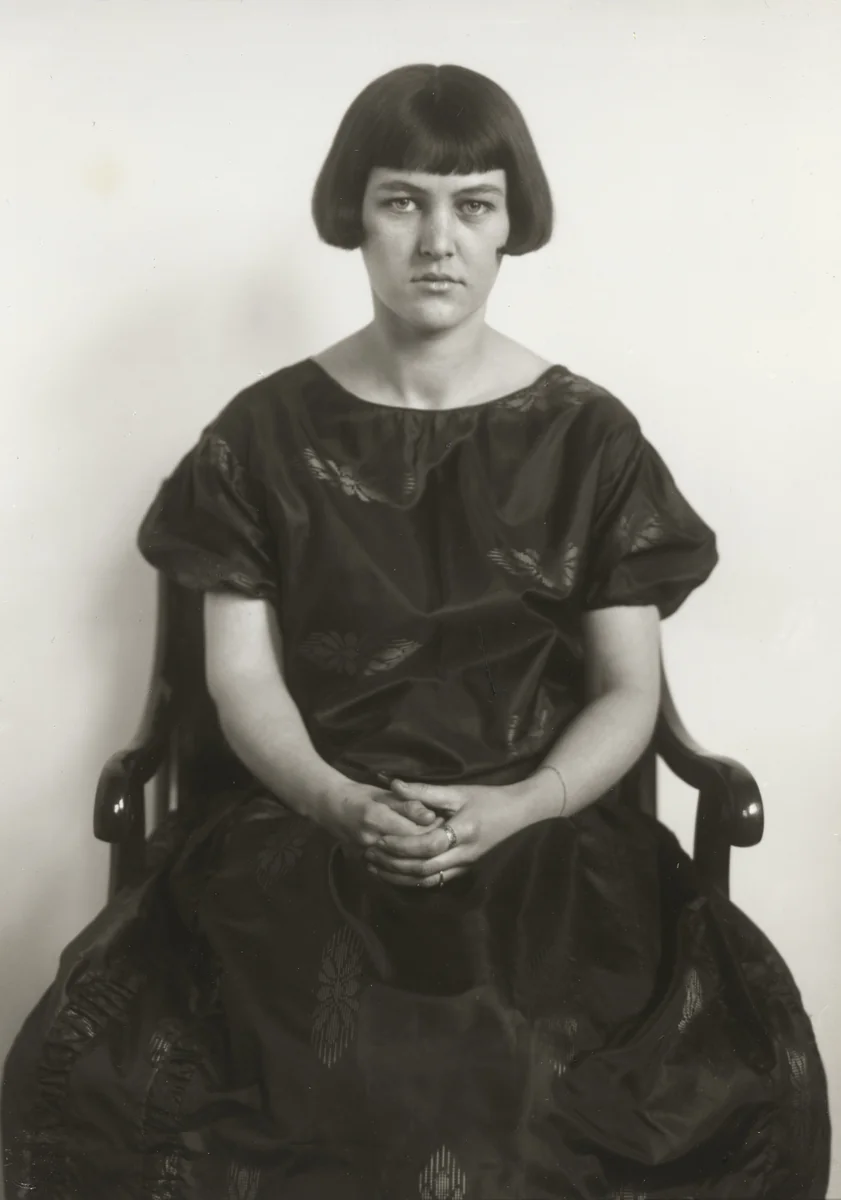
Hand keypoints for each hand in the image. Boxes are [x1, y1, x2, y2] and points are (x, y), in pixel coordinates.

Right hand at [315, 778, 440, 857]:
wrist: (331, 808)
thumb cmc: (360, 795)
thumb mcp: (385, 794)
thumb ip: (407, 804)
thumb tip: (431, 816)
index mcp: (376, 817)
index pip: (413, 831)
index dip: (433, 828)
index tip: (444, 821)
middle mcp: (370, 839)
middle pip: (409, 849)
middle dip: (429, 844)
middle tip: (443, 835)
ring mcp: (365, 854)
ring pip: (401, 863)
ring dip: (418, 856)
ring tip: (432, 846)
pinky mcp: (363, 863)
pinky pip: (389, 870)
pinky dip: (405, 866)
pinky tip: (415, 859)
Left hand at [362, 779, 525, 887]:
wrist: (518, 813)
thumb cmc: (488, 798)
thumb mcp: (458, 791)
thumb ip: (425, 791)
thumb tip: (393, 785)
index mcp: (464, 832)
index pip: (427, 846)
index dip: (401, 845)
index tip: (379, 838)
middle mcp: (464, 854)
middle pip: (424, 868)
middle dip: (394, 863)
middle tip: (369, 853)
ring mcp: (465, 866)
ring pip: (427, 880)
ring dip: (399, 876)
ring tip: (375, 866)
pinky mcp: (464, 871)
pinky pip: (435, 881)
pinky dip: (413, 880)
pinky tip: (396, 873)